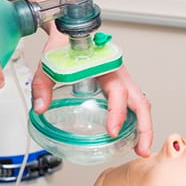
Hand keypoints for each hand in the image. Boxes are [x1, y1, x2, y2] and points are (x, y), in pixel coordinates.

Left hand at [31, 31, 152, 157]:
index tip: (112, 130)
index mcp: (106, 67)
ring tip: (140, 149)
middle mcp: (119, 75)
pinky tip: (132, 139)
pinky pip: (134, 106)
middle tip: (141, 150)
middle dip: (144, 128)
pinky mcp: (120, 88)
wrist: (70, 35)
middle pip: (140, 102)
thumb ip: (42, 84)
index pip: (118, 91)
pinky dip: (138, 123)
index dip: (117, 112)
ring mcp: (122, 82)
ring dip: (144, 128)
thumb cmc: (66, 47)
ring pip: (141, 105)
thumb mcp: (51, 64)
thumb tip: (40, 107)